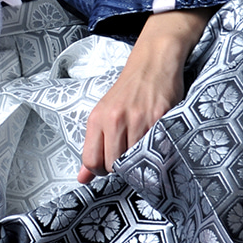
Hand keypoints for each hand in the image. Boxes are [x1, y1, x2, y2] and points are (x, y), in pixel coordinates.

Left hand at [77, 8, 210, 183]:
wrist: (152, 63)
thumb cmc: (128, 90)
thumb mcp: (104, 113)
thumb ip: (94, 146)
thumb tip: (82, 179)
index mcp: (97, 118)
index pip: (91, 160)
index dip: (101, 170)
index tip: (111, 165)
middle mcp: (114, 119)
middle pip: (114, 165)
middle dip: (122, 168)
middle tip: (131, 158)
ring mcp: (137, 119)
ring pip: (135, 160)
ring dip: (141, 161)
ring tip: (145, 148)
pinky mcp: (159, 118)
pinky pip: (156, 149)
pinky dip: (157, 151)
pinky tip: (157, 141)